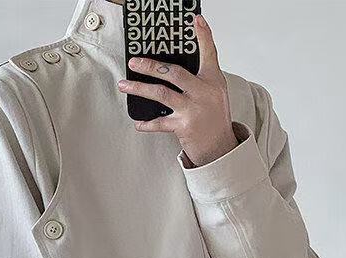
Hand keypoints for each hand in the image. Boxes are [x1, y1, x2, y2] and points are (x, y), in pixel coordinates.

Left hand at [117, 15, 239, 166]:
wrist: (220, 148)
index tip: (196, 20)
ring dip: (140, 88)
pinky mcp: (184, 126)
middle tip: (134, 62)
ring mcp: (193, 109)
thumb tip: (174, 67)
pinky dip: (147, 124)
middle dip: (151, 66)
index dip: (203, 36)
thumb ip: (200, 78)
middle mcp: (204, 93)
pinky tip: (138, 123)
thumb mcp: (215, 94)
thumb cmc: (215, 119)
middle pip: (174, 72)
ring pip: (161, 94)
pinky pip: (160, 123)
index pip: (209, 53)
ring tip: (125, 85)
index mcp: (213, 81)